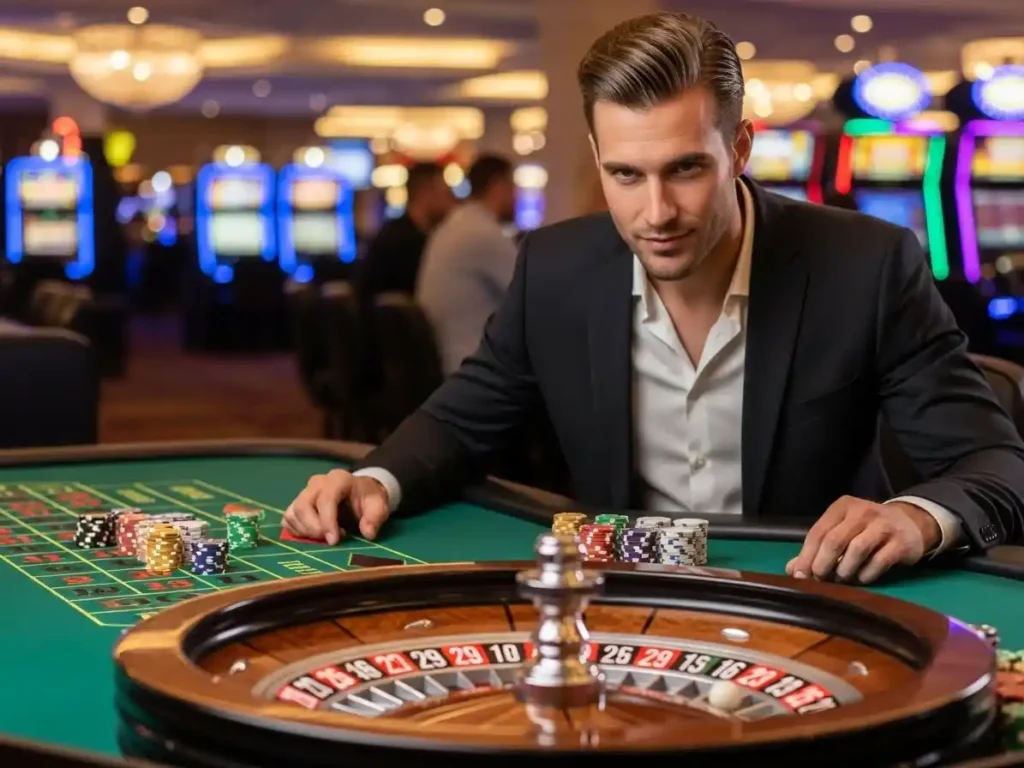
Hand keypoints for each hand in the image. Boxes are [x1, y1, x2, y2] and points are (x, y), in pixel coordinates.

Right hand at [284, 469, 390, 544]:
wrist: (359, 492)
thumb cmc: (367, 498)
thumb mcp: (378, 505)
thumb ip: (375, 517)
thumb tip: (367, 533)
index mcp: (338, 480)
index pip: (326, 498)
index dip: (327, 521)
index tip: (334, 541)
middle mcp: (317, 483)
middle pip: (303, 505)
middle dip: (314, 528)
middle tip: (330, 541)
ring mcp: (304, 492)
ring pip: (292, 513)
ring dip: (306, 531)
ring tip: (324, 537)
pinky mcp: (296, 504)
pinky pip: (288, 519)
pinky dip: (297, 531)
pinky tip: (313, 536)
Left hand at [785, 496, 941, 583]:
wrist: (910, 524)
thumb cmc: (867, 529)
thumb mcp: (842, 531)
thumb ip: (817, 548)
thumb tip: (792, 569)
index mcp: (842, 507)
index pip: (818, 532)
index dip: (806, 556)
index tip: (800, 576)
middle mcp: (862, 512)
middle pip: (834, 541)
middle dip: (823, 564)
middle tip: (820, 579)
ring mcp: (883, 525)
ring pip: (856, 550)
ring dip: (845, 570)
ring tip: (842, 578)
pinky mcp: (901, 542)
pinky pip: (878, 561)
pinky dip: (866, 574)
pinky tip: (862, 578)